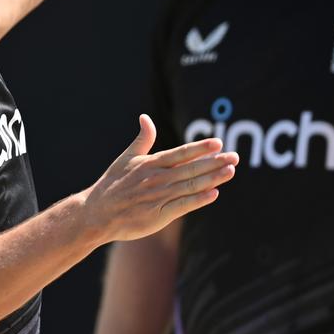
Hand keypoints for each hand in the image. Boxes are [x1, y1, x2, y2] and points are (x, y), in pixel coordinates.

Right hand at [84, 115, 237, 242]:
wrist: (98, 214)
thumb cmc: (113, 185)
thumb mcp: (126, 158)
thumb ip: (142, 139)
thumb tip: (146, 117)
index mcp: (151, 164)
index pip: (180, 153)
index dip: (200, 148)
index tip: (218, 143)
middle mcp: (157, 179)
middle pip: (191, 169)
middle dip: (214, 163)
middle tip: (235, 157)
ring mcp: (159, 197)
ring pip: (191, 186)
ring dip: (212, 178)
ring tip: (230, 171)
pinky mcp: (159, 216)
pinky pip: (183, 206)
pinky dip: (199, 200)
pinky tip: (214, 193)